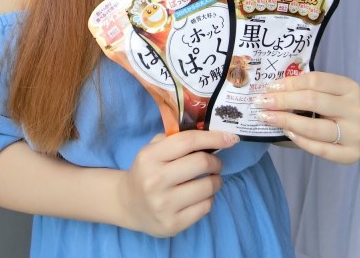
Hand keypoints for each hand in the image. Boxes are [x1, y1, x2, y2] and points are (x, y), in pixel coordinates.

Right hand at [119, 130, 239, 236]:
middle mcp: (155, 180)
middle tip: (216, 163)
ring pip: (207, 187)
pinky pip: (205, 207)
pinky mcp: (173, 224)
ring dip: (216, 180)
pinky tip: (201, 195)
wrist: (128, 204)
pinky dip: (209, 198)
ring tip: (211, 179)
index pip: (188, 141)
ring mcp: (163, 205)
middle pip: (201, 163)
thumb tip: (211, 134)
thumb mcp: (153, 149)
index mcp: (150, 157)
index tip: (231, 137)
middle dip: (216, 161)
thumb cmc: (147, 170)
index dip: (213, 137)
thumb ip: (175, 139)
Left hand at [255, 71, 359, 163]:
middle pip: (313, 101)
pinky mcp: (352, 154)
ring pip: (315, 127)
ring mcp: (356, 133)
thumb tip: (270, 90)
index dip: (290, 83)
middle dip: (283, 101)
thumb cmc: (327, 110)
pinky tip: (286, 132)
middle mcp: (357, 109)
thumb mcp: (319, 95)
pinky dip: (301, 140)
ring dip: (286, 121)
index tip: (270, 87)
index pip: (316, 80)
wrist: (346, 135)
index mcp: (350, 88)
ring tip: (267, 117)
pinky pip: (321, 149)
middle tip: (261, 102)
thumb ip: (301, 91)